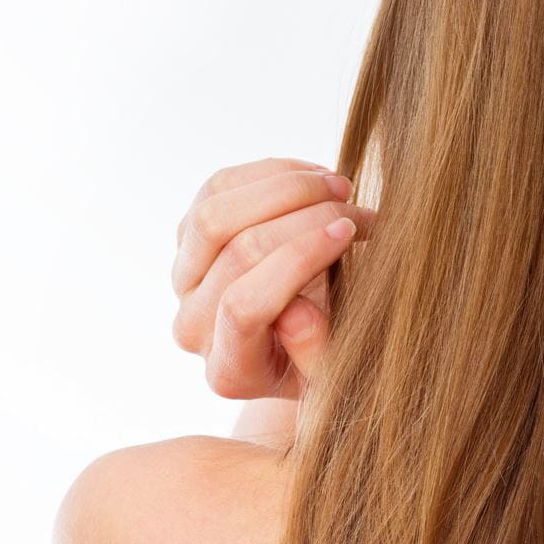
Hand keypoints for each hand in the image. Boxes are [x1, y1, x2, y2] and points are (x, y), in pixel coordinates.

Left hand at [170, 157, 374, 398]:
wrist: (309, 338)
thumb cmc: (333, 355)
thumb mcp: (340, 370)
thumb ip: (318, 353)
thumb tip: (296, 312)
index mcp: (230, 370)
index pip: (244, 307)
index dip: (298, 259)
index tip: (350, 231)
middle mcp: (194, 326)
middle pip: (233, 252)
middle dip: (305, 216)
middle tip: (358, 208)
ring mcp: (185, 279)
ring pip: (215, 213)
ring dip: (285, 187)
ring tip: (340, 186)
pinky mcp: (190, 237)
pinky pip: (219, 188)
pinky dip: (272, 172)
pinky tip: (316, 177)